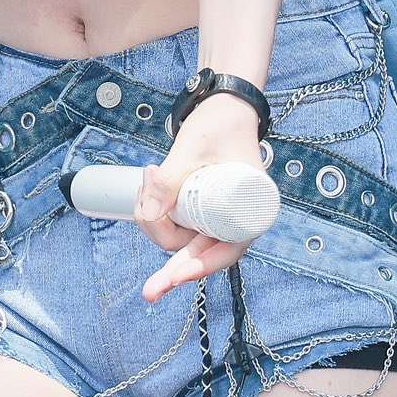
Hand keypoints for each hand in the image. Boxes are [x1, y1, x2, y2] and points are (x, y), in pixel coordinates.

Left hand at [135, 92, 265, 302]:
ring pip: (181, 239)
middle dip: (171, 267)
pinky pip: (175, 224)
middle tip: (149, 291)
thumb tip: (149, 213)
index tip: (175, 278)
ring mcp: (214, 216)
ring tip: (148, 176)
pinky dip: (156, 212)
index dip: (199, 268)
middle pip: (199, 253)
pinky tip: (147, 188)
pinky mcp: (198, 208)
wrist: (223, 105)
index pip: (225, 252)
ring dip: (155, 219)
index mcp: (249, 211)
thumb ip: (169, 181)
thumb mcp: (191, 151)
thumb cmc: (219, 124)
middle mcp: (234, 220)